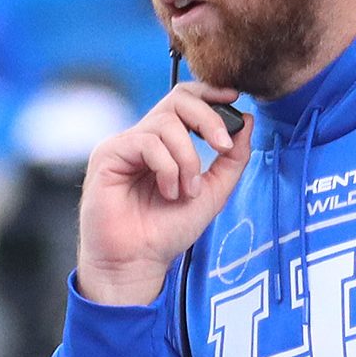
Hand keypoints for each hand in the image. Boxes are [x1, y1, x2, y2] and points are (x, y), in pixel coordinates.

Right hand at [73, 82, 251, 307]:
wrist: (137, 263)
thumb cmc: (167, 232)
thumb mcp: (213, 192)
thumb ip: (232, 159)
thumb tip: (247, 121)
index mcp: (165, 143)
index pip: (186, 100)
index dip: (210, 93)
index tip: (235, 99)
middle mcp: (144, 138)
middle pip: (178, 99)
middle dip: (207, 118)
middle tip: (222, 146)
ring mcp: (125, 145)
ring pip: (167, 123)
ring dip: (188, 158)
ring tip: (187, 191)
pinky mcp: (108, 154)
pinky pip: (147, 142)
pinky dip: (168, 167)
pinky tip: (168, 192)